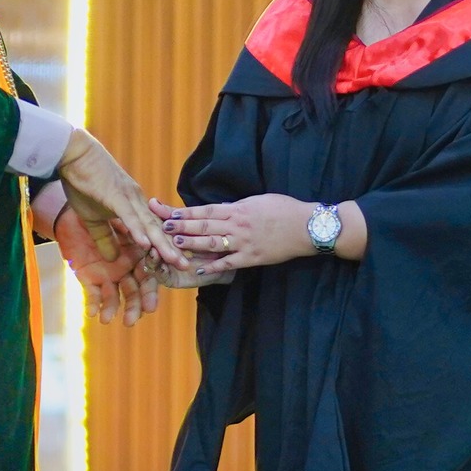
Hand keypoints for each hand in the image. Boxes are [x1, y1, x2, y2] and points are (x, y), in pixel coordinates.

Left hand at [55, 207, 158, 325]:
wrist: (69, 206)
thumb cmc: (96, 197)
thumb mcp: (113, 209)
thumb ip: (128, 227)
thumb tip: (144, 243)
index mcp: (137, 249)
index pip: (150, 268)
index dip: (155, 280)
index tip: (163, 293)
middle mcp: (124, 264)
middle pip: (135, 287)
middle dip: (139, 301)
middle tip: (146, 311)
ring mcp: (106, 271)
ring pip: (114, 294)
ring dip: (112, 307)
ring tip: (108, 319)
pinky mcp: (87, 275)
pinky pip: (91, 292)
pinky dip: (92, 303)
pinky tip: (92, 313)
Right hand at [56, 129, 184, 268]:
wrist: (74, 154)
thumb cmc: (84, 182)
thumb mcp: (93, 217)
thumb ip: (104, 238)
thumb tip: (112, 259)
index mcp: (134, 206)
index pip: (153, 230)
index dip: (165, 247)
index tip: (178, 263)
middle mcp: (137, 201)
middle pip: (157, 229)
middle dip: (172, 249)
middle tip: (187, 266)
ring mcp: (128, 197)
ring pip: (148, 224)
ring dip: (162, 244)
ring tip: (176, 260)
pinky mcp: (115, 195)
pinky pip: (129, 216)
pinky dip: (138, 230)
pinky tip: (146, 244)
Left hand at [155, 194, 314, 271]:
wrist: (307, 226)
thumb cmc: (284, 209)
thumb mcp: (259, 200)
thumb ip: (239, 206)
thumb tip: (223, 208)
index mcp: (238, 209)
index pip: (206, 210)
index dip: (186, 212)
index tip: (170, 212)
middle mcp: (237, 224)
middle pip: (204, 225)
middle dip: (182, 226)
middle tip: (163, 227)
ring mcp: (244, 242)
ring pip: (212, 243)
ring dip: (192, 244)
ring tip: (174, 244)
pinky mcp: (252, 258)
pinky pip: (229, 263)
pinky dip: (213, 267)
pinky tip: (199, 269)